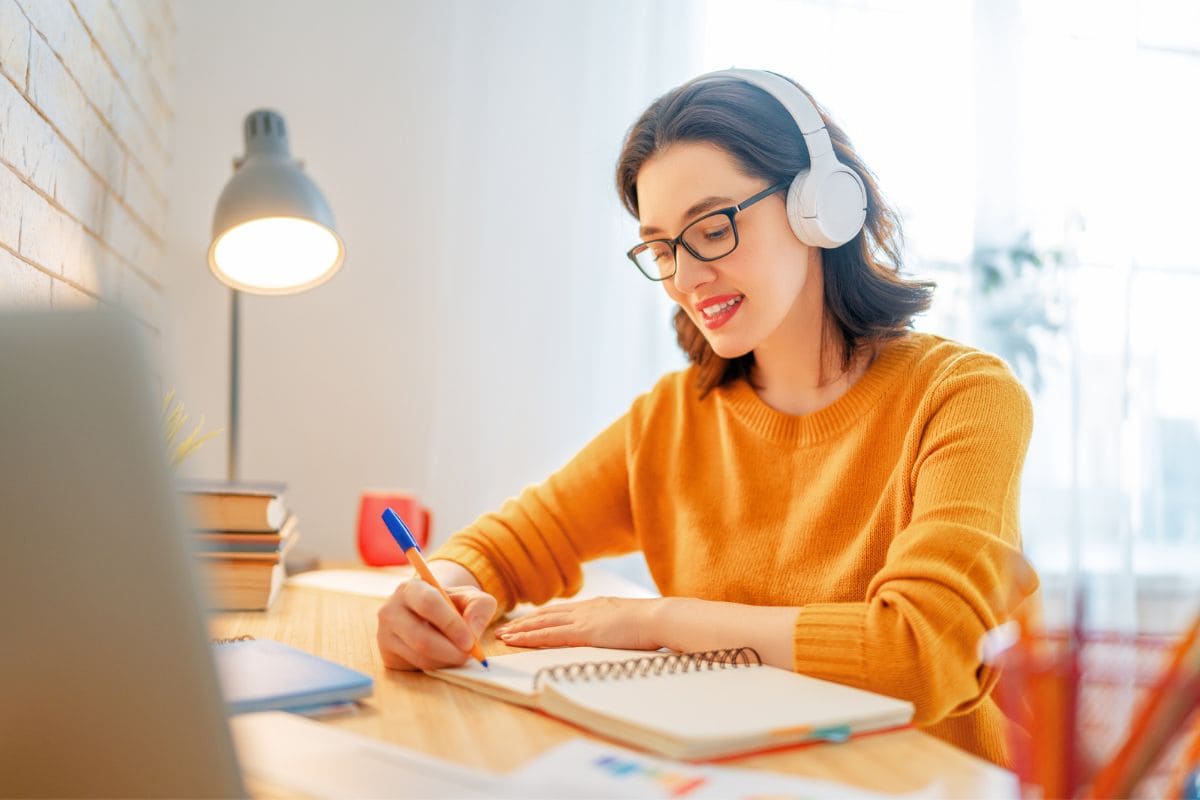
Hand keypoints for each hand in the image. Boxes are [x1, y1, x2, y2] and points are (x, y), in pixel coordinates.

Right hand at [376, 579, 496, 669]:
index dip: (451, 624)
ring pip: (419, 656)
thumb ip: (479, 608)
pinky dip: (437, 666)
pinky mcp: (387, 655)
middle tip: (468, 655)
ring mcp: (385, 634)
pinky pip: (415, 666)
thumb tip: (472, 632)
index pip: (428, 604)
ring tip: (459, 655)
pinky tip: (444, 658)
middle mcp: (391, 610)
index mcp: (411, 588)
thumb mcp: (470, 597)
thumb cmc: (451, 604)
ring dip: (446, 661)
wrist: (429, 616)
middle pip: (420, 637)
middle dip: (450, 651)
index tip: (470, 641)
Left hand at [493, 597, 664, 650]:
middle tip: (506, 628)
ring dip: (521, 630)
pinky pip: (549, 635)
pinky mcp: (583, 632)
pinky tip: (516, 641)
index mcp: (599, 607)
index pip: (565, 612)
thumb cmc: (656, 625)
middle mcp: (587, 609)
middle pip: (549, 615)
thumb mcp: (635, 624)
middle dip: (527, 622)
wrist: (662, 618)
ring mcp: (584, 619)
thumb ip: (622, 628)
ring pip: (543, 623)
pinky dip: (530, 637)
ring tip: (503, 635)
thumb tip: (623, 636)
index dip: (545, 617)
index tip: (530, 622)